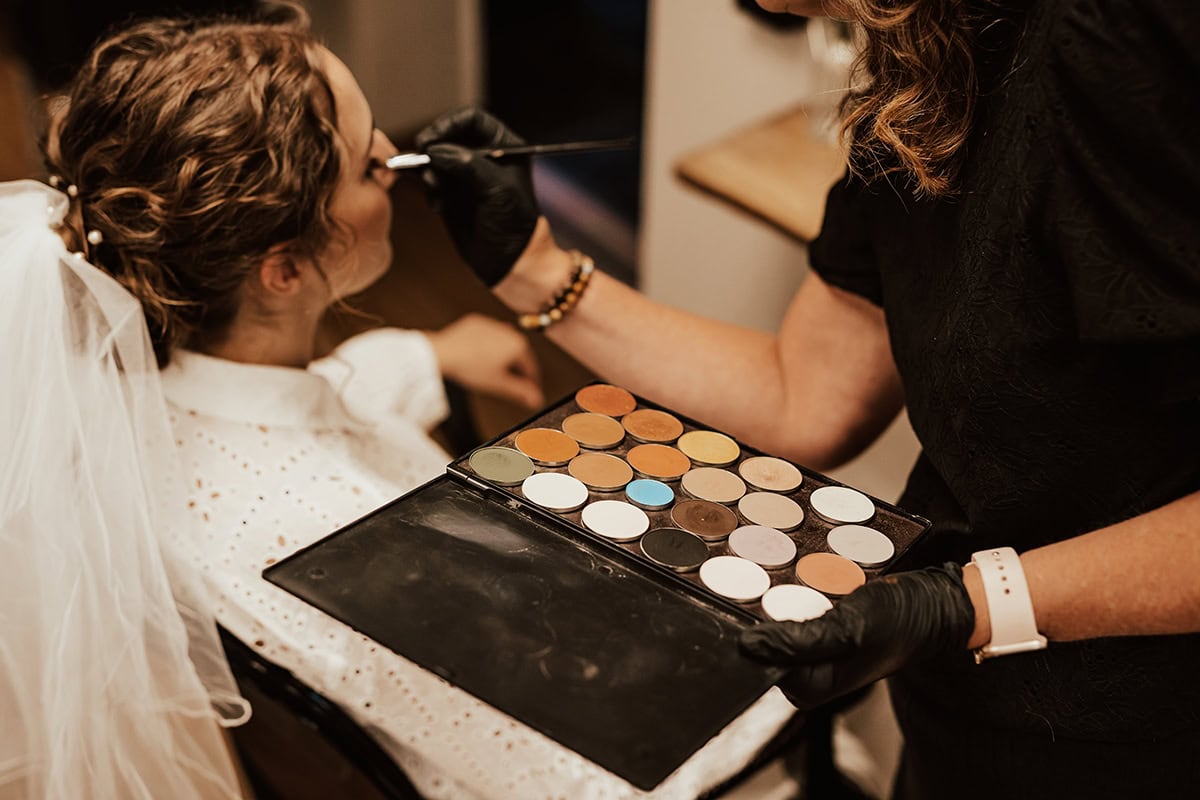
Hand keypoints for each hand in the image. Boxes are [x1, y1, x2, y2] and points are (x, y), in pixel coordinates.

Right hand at [415, 107, 540, 286]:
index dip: (449, 123)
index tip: (432, 140)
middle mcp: (483, 155)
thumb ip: (469, 165)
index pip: (472, 119)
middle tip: (423, 162)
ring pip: (434, 158)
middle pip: (447, 136)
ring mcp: (465, 174)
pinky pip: (429, 178)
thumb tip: (436, 150)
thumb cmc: (514, 224)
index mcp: (504, 146)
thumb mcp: (498, 190)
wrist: (508, 261)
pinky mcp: (450, 191)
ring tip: (437, 193)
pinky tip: (438, 205)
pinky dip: (428, 187)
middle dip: (433, 150)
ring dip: (430, 173)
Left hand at [428, 313, 543, 408]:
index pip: (531, 368)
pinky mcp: (477, 323)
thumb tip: (536, 399)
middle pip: (518, 355)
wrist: (443, 353)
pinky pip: (487, 337)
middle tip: (509, 383)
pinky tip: (479, 357)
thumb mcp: (499, 385)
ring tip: (491, 371)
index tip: (528, 391)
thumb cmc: (469, 367)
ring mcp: (493, 325)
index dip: (530, 383)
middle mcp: (508, 331)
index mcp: (518, 345)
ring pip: (503, 344)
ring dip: (501, 356)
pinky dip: (486, 346)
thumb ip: (521, 392)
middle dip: (515, 369)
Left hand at [740, 563, 975, 709]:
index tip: (746, 596)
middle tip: (764, 574)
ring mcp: (811, 651)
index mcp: (811, 687)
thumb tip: (751, 646)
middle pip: (763, 639)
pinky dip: (791, 587)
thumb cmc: (899, 621)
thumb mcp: (850, 629)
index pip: (759, 660)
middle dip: (760, 606)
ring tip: (778, 568)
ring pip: (772, 617)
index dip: (750, 627)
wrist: (931, 604)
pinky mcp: (817, 629)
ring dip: (773, 591)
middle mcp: (806, 674)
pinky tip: (795, 572)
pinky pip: (791, 605)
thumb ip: (800, 641)